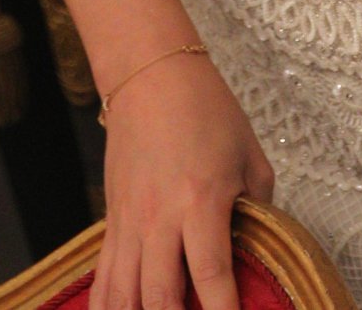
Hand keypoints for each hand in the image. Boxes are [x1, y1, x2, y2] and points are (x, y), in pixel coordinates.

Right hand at [92, 51, 273, 309]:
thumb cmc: (206, 108)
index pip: (211, 273)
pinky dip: (107, 308)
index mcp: (201, 200)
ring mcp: (130, 222)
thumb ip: (257, 207)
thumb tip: (258, 246)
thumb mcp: (249, 154)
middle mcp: (160, 218)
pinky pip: (102, 278)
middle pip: (160, 297)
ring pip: (123, 296)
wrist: (151, 75)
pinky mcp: (111, 220)